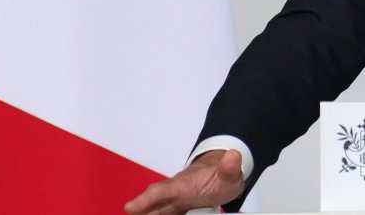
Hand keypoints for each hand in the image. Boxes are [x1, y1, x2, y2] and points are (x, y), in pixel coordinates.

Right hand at [124, 149, 244, 214]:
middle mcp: (174, 194)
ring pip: (157, 212)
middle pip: (152, 206)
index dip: (145, 199)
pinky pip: (165, 214)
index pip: (162, 191)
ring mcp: (174, 203)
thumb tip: (234, 155)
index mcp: (184, 184)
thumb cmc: (220, 174)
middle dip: (140, 211)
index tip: (130, 207)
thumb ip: (231, 166)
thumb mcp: (231, 172)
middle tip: (131, 213)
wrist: (221, 175)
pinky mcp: (177, 210)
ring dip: (148, 214)